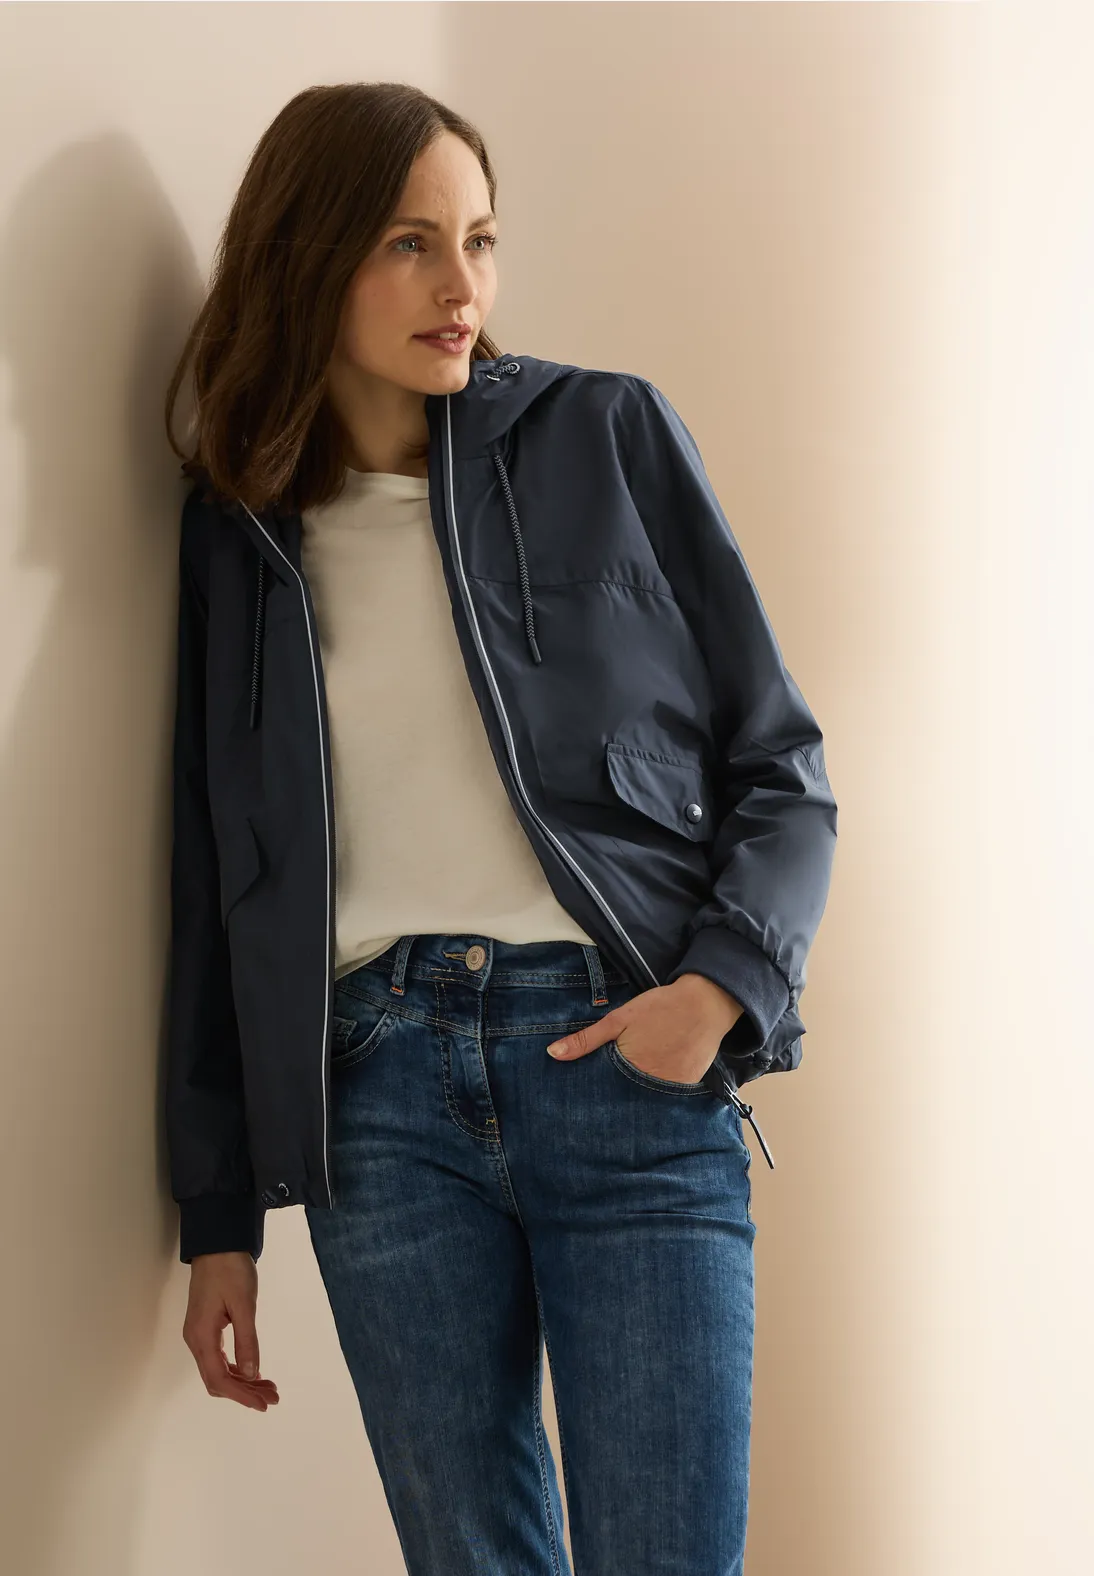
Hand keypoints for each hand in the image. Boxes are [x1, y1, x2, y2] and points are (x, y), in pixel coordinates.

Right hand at [183, 1251, 279, 1410]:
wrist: (217, 1244)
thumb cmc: (230, 1270)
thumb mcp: (243, 1305)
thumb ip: (246, 1340)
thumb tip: (250, 1374)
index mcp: (202, 1336)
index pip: (219, 1378)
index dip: (241, 1395)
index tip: (263, 1404)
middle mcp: (196, 1340)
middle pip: (217, 1379)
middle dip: (244, 1392)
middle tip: (272, 1397)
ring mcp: (199, 1334)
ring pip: (218, 1370)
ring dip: (242, 1381)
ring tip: (268, 1387)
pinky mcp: (206, 1327)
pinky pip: (219, 1357)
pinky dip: (237, 1367)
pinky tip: (253, 1371)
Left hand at [545, 974, 744, 1083]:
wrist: (705, 1002)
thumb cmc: (659, 1008)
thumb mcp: (618, 1019)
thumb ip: (586, 1040)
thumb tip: (552, 1054)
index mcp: (630, 1069)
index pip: (606, 1093)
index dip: (597, 1095)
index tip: (587, 1101)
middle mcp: (651, 1085)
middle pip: (627, 1100)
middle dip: (618, 1099)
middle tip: (612, 1093)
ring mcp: (673, 1089)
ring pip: (648, 1100)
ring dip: (640, 1097)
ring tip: (635, 1089)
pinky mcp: (690, 1087)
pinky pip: (669, 1096)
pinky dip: (661, 1092)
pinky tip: (658, 1080)